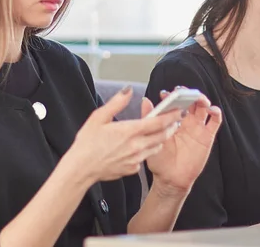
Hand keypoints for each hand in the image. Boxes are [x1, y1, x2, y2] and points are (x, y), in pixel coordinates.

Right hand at [66, 87, 182, 183]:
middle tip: (176, 120)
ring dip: (161, 139)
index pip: (158, 122)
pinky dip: (147, 150)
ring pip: (156, 147)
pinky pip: (145, 157)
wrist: (80, 170)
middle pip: (163, 135)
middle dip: (172, 127)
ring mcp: (136, 159)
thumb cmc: (87, 143)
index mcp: (130, 131)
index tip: (178, 111)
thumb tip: (128, 90)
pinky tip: (142, 146)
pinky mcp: (132, 169)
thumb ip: (117, 102)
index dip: (171, 116)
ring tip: (161, 131)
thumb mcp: (98, 117)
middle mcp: (136, 145)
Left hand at [143, 92, 221, 194]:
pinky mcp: (207, 136)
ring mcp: (198, 128)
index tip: (166, 93)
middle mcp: (187, 122)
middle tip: (183, 92)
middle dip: (188, 94)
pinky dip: (216, 112)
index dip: (172, 96)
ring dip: (203, 100)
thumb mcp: (152, 138)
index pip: (176, 103)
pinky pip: (215, 121)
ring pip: (204, 108)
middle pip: (191, 102)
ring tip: (198, 99)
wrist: (170, 180)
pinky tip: (212, 109)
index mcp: (174, 121)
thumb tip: (145, 101)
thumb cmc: (160, 161)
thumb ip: (150, 119)